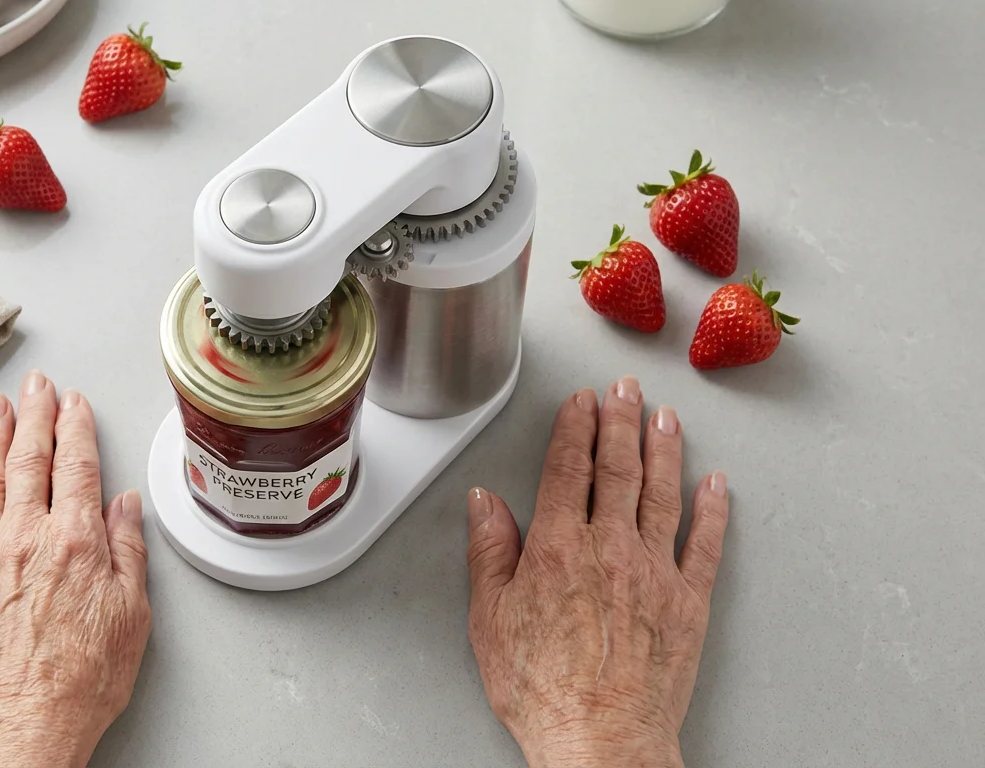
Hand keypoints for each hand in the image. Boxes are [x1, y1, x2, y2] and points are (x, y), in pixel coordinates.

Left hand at [0, 371, 150, 767]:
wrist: (25, 727)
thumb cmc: (80, 683)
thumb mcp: (132, 615)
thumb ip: (127, 551)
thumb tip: (124, 507)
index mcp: (76, 541)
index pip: (77, 466)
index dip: (77, 427)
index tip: (75, 404)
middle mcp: (25, 539)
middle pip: (29, 459)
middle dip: (35, 414)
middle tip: (36, 386)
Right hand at [466, 378, 728, 767]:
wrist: (601, 740)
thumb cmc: (545, 690)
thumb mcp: (491, 619)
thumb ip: (490, 553)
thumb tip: (485, 505)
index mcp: (558, 548)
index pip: (566, 469)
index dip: (575, 429)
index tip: (581, 403)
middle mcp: (609, 548)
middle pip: (617, 468)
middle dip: (621, 421)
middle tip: (625, 391)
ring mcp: (655, 572)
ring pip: (662, 493)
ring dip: (664, 449)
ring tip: (665, 418)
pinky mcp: (689, 602)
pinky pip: (706, 543)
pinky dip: (712, 509)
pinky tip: (714, 484)